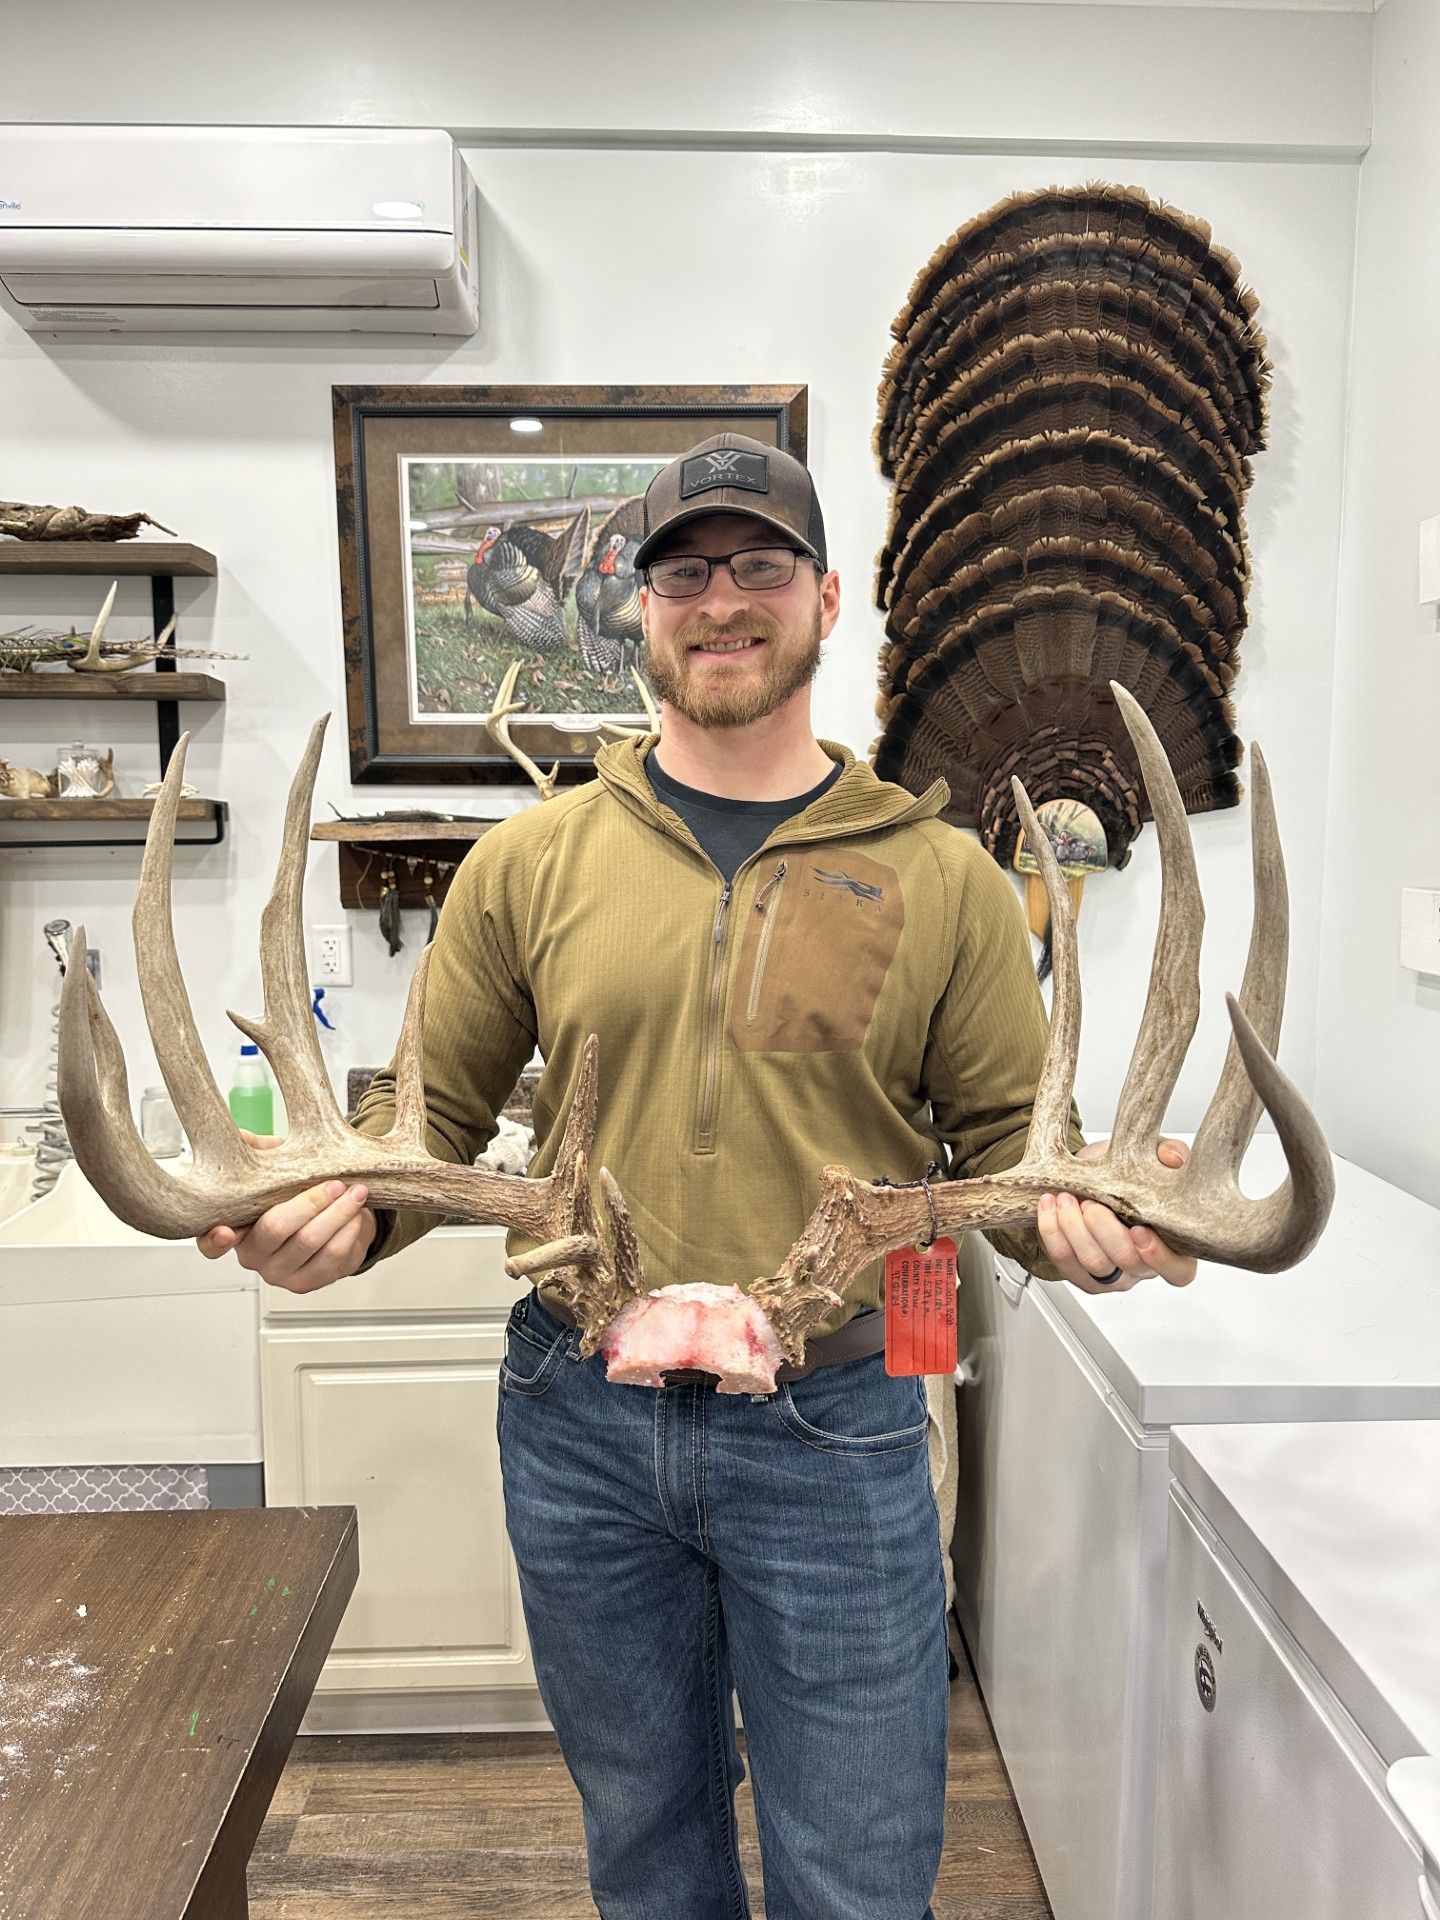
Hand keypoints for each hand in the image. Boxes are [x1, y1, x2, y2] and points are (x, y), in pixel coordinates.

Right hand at [195, 1131, 376, 1292]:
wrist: (332, 1223)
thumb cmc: (296, 1195)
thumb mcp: (275, 1168)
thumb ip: (258, 1151)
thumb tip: (243, 1136)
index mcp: (235, 1231)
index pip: (211, 1244)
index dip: (215, 1239)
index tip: (224, 1231)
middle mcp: (252, 1257)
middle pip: (277, 1228)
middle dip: (311, 1201)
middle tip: (336, 1183)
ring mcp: (280, 1273)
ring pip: (310, 1241)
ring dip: (338, 1214)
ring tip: (356, 1192)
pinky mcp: (308, 1282)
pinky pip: (333, 1256)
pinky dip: (349, 1230)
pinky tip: (357, 1214)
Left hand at [1034, 1138, 1197, 1293]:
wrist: (1087, 1178)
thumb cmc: (1126, 1175)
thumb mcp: (1151, 1158)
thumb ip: (1169, 1155)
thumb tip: (1174, 1158)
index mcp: (1173, 1247)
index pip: (1178, 1271)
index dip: (1159, 1256)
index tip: (1138, 1230)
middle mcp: (1143, 1267)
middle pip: (1127, 1262)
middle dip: (1105, 1230)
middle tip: (1091, 1203)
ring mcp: (1111, 1275)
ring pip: (1094, 1263)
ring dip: (1075, 1228)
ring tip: (1066, 1198)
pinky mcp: (1079, 1274)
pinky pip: (1064, 1261)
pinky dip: (1052, 1232)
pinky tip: (1050, 1206)